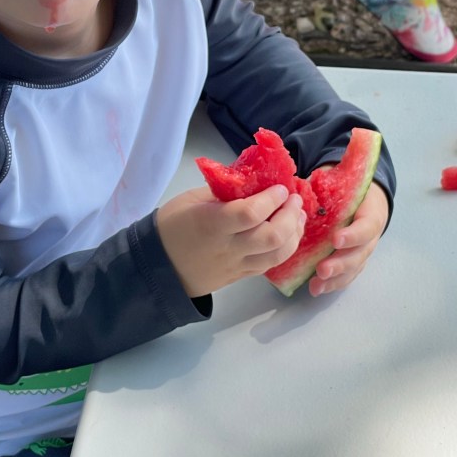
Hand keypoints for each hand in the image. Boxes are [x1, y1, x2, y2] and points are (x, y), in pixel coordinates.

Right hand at [156, 184, 304, 297]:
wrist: (159, 265)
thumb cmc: (172, 226)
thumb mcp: (191, 199)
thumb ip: (223, 191)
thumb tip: (253, 180)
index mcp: (212, 224)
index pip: (251, 213)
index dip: (271, 199)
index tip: (281, 188)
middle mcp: (228, 247)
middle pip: (271, 237)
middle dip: (290, 216)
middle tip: (294, 200)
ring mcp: (236, 265)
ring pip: (277, 255)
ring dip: (294, 234)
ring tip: (297, 216)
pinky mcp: (241, 276)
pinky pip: (270, 265)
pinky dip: (285, 248)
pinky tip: (289, 234)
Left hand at [307, 182, 388, 296]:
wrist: (367, 200)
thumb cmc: (350, 189)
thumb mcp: (343, 181)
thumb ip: (327, 182)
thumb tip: (301, 184)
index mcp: (370, 213)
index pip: (366, 227)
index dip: (353, 235)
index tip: (336, 239)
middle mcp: (370, 237)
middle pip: (359, 254)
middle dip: (341, 264)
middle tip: (322, 269)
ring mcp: (363, 252)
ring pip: (353, 269)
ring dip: (335, 279)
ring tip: (316, 286)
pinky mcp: (354, 262)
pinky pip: (346, 276)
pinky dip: (332, 284)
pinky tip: (317, 289)